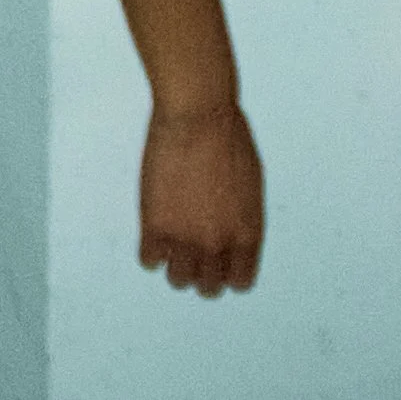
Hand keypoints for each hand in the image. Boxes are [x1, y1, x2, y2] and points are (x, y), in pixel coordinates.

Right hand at [140, 102, 263, 293]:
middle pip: (208, 287)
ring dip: (175, 263)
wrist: (198, 114)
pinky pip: (149, 261)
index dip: (227, 271)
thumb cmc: (228, 135)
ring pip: (178, 280)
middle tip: (192, 249)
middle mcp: (218, 245)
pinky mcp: (155, 227)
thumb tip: (230, 234)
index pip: (239, 281)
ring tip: (172, 238)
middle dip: (201, 271)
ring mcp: (186, 240)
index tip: (218, 259)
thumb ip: (241, 218)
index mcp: (247, 234)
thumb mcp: (250, 183)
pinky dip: (150, 250)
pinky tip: (154, 228)